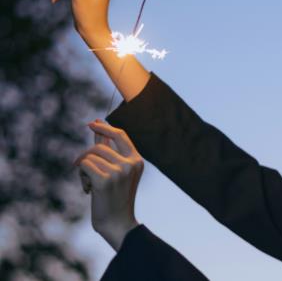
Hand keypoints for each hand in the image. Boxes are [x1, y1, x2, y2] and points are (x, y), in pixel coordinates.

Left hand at [73, 118, 143, 250]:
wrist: (117, 223)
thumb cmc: (115, 197)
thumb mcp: (115, 171)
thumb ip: (108, 148)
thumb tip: (98, 125)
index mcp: (137, 160)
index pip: (120, 135)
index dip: (105, 127)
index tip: (92, 123)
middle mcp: (130, 164)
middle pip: (99, 146)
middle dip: (86, 156)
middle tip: (80, 167)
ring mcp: (118, 172)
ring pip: (90, 157)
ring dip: (83, 169)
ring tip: (89, 184)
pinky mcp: (104, 180)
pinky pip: (84, 166)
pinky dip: (81, 177)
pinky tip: (88, 190)